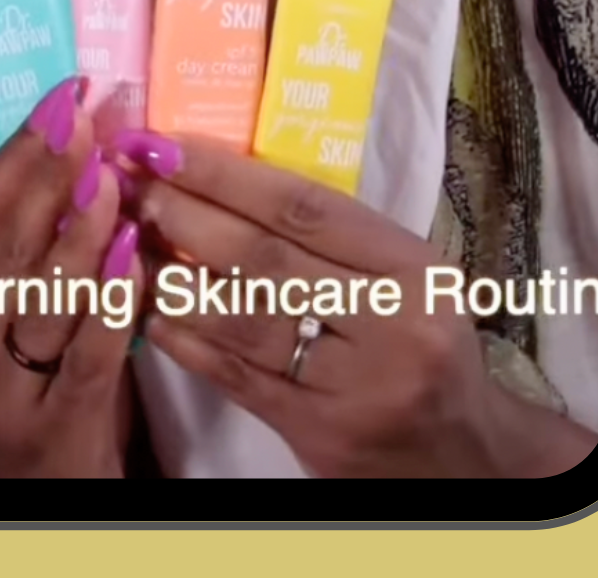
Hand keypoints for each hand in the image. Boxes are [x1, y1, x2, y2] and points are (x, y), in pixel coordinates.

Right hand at [0, 76, 142, 478]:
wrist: (50, 495)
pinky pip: (86, 352)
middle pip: (10, 241)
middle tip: (92, 114)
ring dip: (77, 227)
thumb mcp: (40, 307)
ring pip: (41, 294)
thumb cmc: (53, 380)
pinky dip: (107, 300)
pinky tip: (130, 255)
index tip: (67, 93)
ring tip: (110, 173)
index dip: (23, 147)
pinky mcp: (59, 422)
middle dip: (52, 170)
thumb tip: (103, 139)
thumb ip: (58, 237)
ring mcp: (10, 384)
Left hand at [120, 132, 597, 480]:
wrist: (468, 454)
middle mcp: (388, 324)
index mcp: (413, 268)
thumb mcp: (408, 274)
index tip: (166, 143)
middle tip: (130, 182)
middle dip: (187, 214)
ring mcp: (352, 388)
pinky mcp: (318, 435)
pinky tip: (152, 312)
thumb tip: (225, 180)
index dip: (227, 173)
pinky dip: (189, 341)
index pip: (305, 207)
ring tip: (129, 240)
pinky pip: (239, 377)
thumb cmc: (427, 342)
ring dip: (175, 276)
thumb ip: (334, 236)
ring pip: (245, 319)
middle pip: (266, 258)